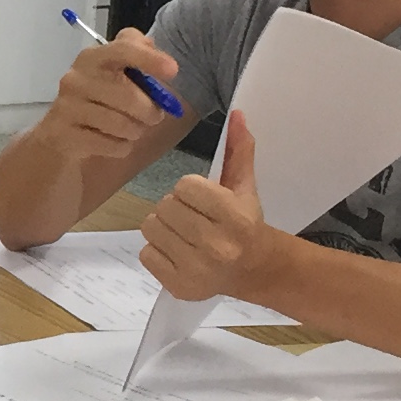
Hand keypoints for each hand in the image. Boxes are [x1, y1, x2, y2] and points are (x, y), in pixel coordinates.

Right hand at [37, 29, 181, 166]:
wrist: (60, 132)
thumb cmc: (99, 98)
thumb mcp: (116, 70)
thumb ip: (137, 53)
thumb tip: (156, 51)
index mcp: (92, 57)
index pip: (123, 50)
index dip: (149, 59)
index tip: (173, 70)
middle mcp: (76, 79)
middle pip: (130, 96)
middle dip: (151, 112)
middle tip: (153, 116)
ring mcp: (67, 108)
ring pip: (123, 125)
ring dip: (136, 131)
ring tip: (130, 129)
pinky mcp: (65, 136)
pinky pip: (113, 146)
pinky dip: (121, 148)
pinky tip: (113, 142)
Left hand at [140, 110, 278, 303]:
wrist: (254, 270)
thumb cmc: (245, 224)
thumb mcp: (244, 188)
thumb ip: (238, 151)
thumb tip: (237, 114)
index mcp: (234, 218)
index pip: (185, 186)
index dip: (190, 189)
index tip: (204, 200)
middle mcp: (216, 246)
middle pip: (165, 206)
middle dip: (175, 207)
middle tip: (192, 217)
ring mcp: (195, 269)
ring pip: (150, 228)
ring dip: (163, 227)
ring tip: (183, 233)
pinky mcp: (179, 286)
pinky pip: (146, 254)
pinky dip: (157, 251)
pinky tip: (178, 252)